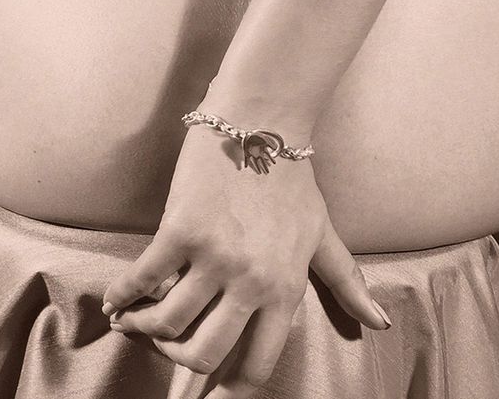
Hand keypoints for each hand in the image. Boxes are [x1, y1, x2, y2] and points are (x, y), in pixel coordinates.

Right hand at [102, 126, 389, 396]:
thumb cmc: (293, 182)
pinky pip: (140, 283)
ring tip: (138, 320)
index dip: (231, 383)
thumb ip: (347, 283)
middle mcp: (252, 281)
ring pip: (167, 325)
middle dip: (180, 360)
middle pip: (204, 355)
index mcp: (286, 288)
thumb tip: (380, 323)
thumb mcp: (324, 236)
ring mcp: (215, 258)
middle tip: (171, 344)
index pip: (258, 362)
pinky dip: (121, 299)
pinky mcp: (180, 232)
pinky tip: (117, 301)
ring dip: (145, 330)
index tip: (213, 378)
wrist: (260, 125)